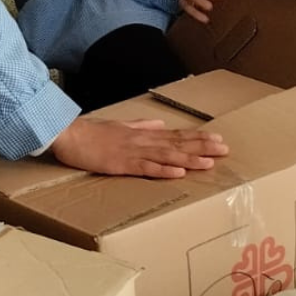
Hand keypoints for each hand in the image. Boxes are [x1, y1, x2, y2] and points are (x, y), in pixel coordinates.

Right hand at [50, 117, 227, 178]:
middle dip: (202, 146)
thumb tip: (158, 124)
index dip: (198, 138)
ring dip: (189, 158)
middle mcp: (142, 141)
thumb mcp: (120, 126)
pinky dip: (164, 170)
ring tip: (209, 161)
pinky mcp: (122, 164)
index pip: (176, 135)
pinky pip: (146, 168)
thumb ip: (140, 125)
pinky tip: (179, 172)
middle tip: (225, 149)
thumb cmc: (92, 133)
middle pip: (177, 143)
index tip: (218, 139)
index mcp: (143, 134)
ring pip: (167, 155)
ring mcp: (133, 152)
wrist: (69, 135)